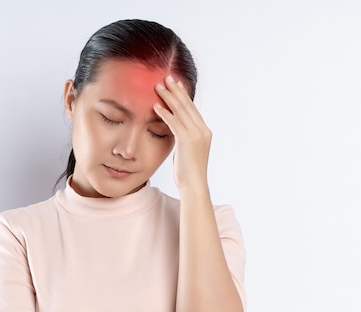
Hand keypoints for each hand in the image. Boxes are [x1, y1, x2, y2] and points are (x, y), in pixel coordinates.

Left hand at [154, 75, 211, 190]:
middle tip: (167, 77)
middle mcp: (202, 130)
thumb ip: (184, 138)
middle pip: (187, 106)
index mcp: (204, 131)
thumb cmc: (188, 172)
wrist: (194, 185)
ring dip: (168, 97)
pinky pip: (174, 123)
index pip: (192, 109)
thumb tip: (177, 131)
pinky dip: (165, 114)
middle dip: (176, 90)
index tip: (176, 84)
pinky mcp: (187, 141)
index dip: (184, 95)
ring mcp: (196, 135)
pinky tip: (155, 106)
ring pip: (181, 111)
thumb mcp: (188, 151)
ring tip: (158, 86)